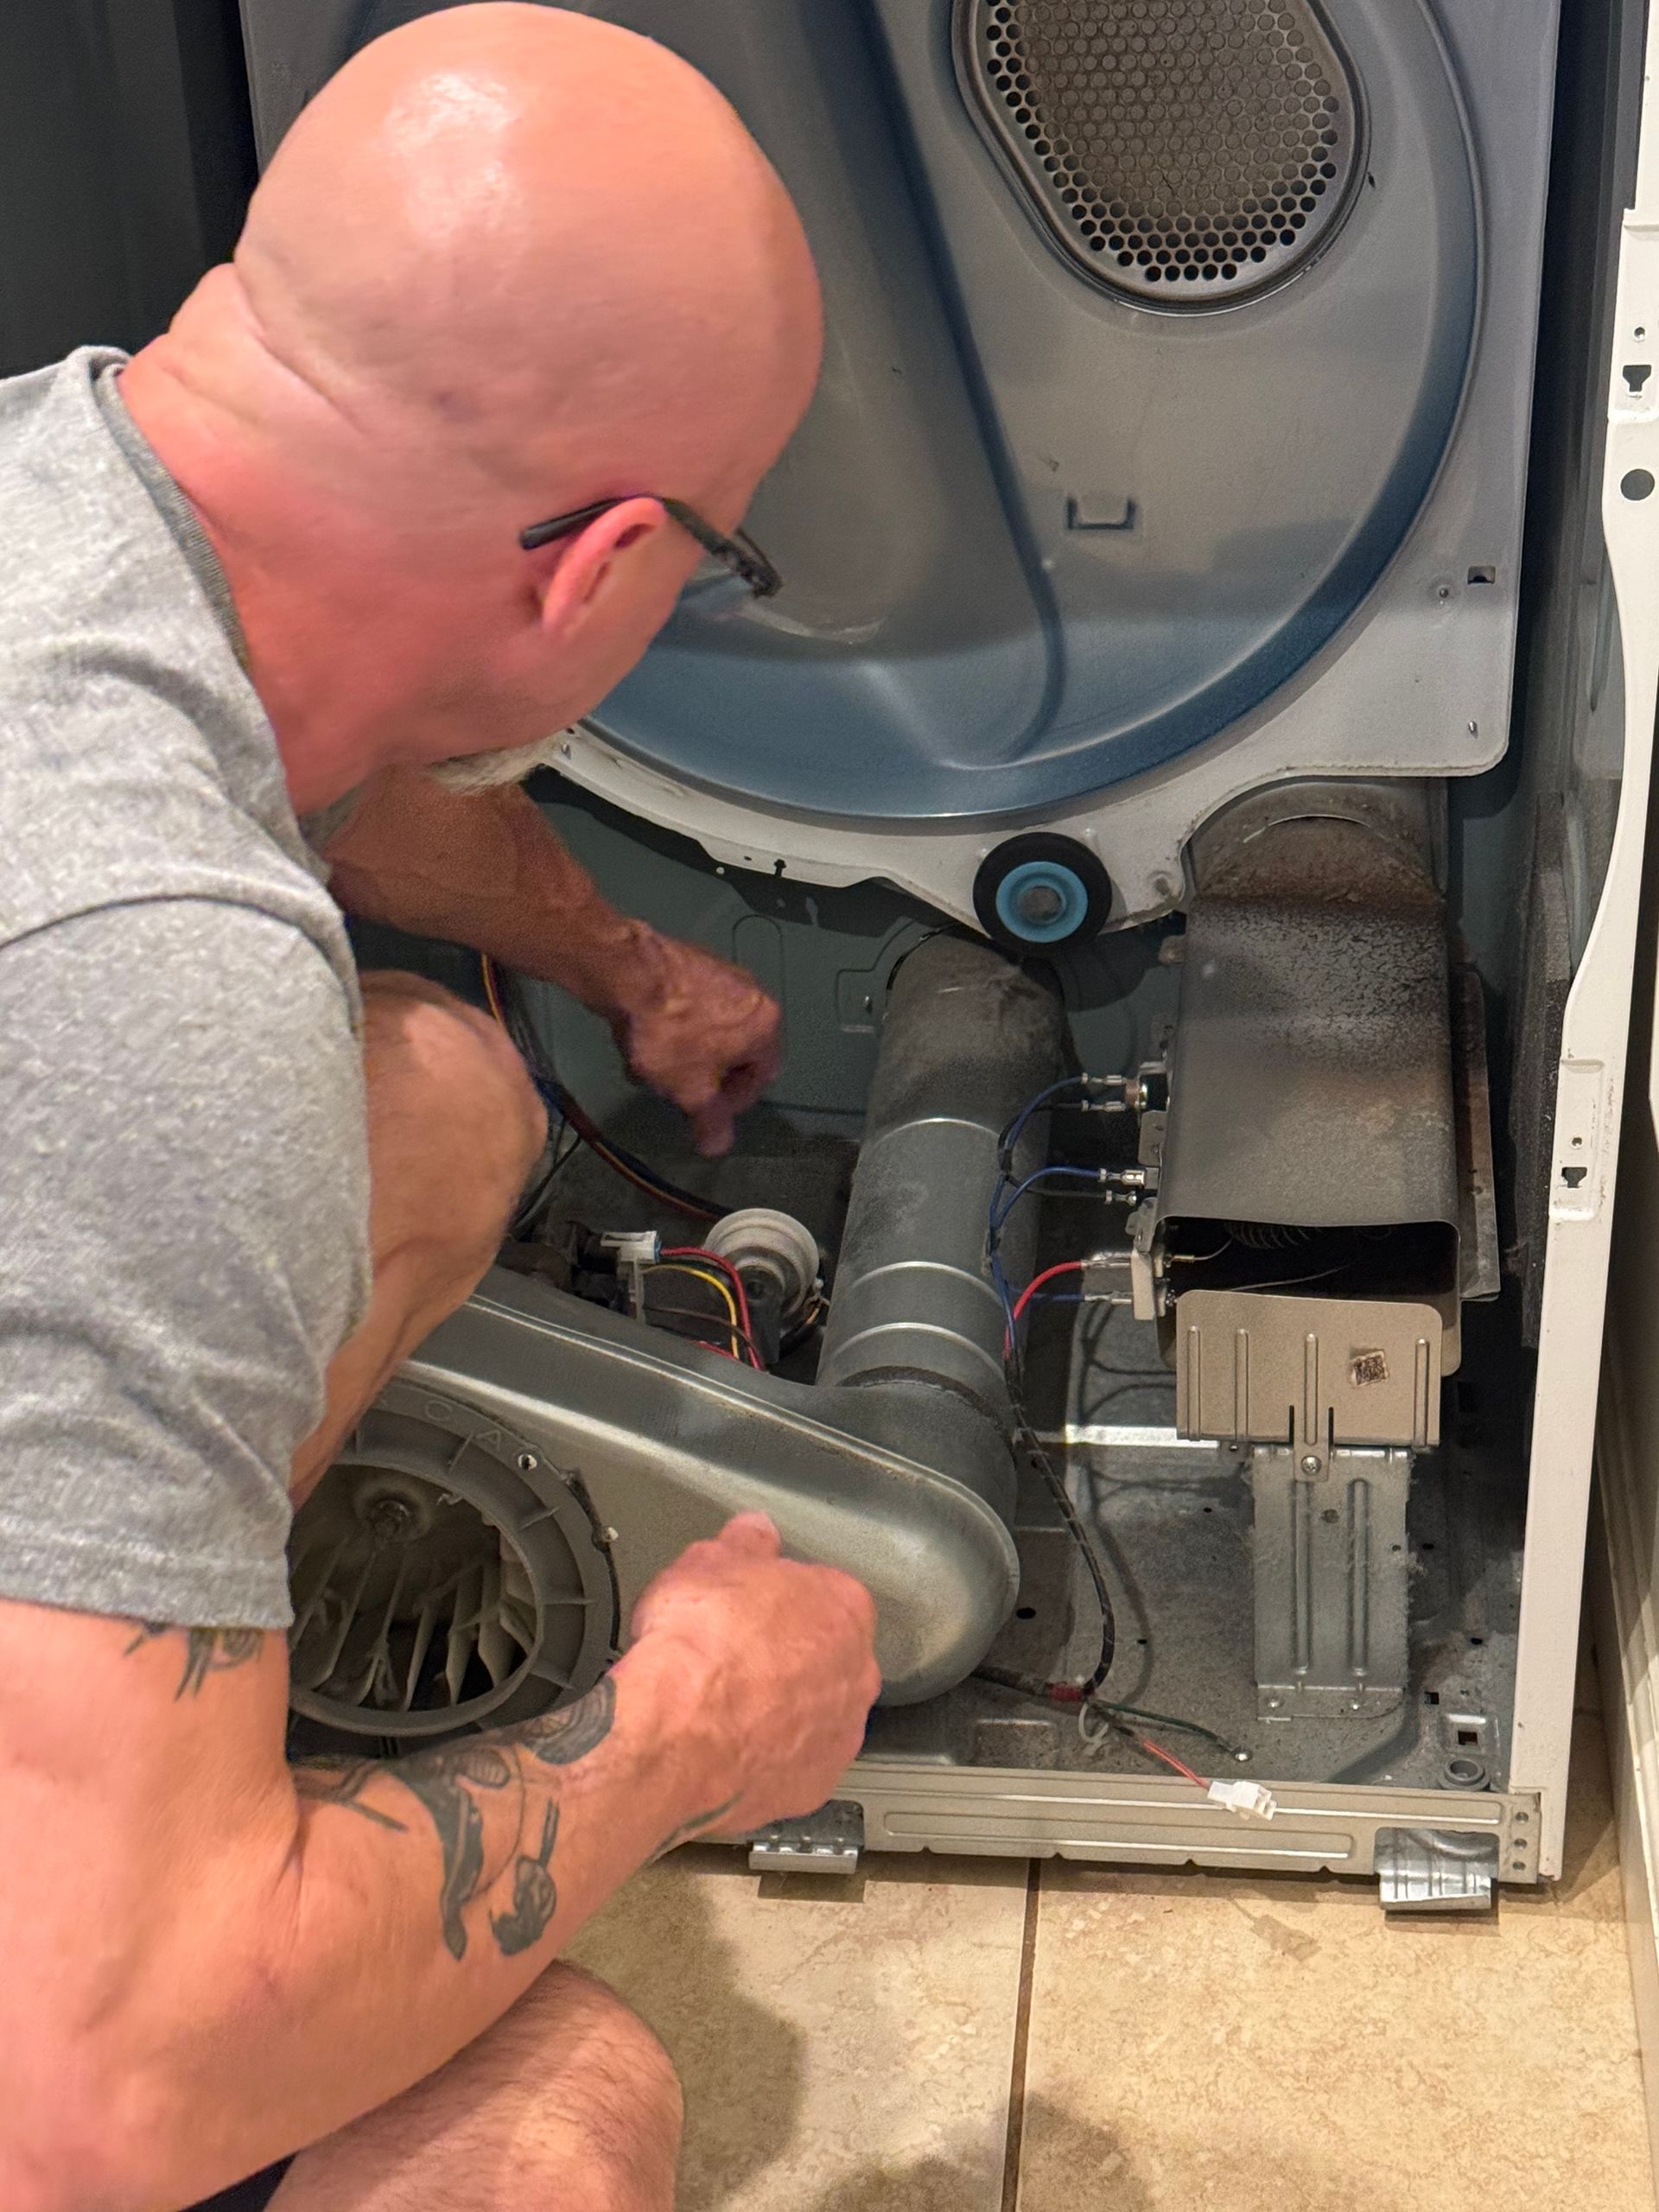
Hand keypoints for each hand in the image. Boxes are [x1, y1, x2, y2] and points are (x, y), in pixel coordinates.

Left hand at [609, 929, 781, 1155]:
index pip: (762, 1077)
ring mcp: (723, 973)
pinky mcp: (692, 961)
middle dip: (702, 1077)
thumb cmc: (672, 1037)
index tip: (702, 1112)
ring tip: (649, 1067)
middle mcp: (754, 994)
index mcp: (766, 1026)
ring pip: (709, 1030)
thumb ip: (710, 1121)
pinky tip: (643, 1037)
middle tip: (672, 1090)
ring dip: (684, 1056)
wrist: (629, 974)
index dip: (732, 1103)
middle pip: (734, 1052)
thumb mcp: (692, 1091)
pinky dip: (674, 1027)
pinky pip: (691, 1007)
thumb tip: (718, 1147)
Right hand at [626, 1514, 880, 1834]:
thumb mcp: (706, 1562)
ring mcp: (839, 1736)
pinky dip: (768, 1759)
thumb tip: (752, 1532)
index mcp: (842, 1607)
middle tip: (735, 1656)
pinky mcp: (813, 1788)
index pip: (824, 1590)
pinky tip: (728, 1750)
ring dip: (782, 1711)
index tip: (750, 1605)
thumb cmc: (696, 1650)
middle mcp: (855, 1673)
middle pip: (827, 1655)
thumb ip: (742, 1542)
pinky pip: (795, 1765)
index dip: (779, 1598)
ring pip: (815, 1714)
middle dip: (788, 1655)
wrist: (675, 1738)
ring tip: (726, 1709)